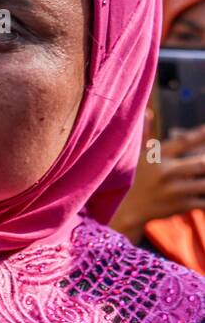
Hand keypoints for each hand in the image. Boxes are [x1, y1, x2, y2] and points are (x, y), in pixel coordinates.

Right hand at [110, 117, 204, 241]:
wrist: (125, 210)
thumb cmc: (134, 178)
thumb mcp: (137, 155)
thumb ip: (146, 134)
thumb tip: (147, 112)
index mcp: (155, 156)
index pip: (183, 141)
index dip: (200, 134)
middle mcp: (164, 172)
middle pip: (201, 163)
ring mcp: (173, 190)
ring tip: (204, 177)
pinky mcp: (179, 206)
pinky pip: (203, 202)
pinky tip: (203, 193)